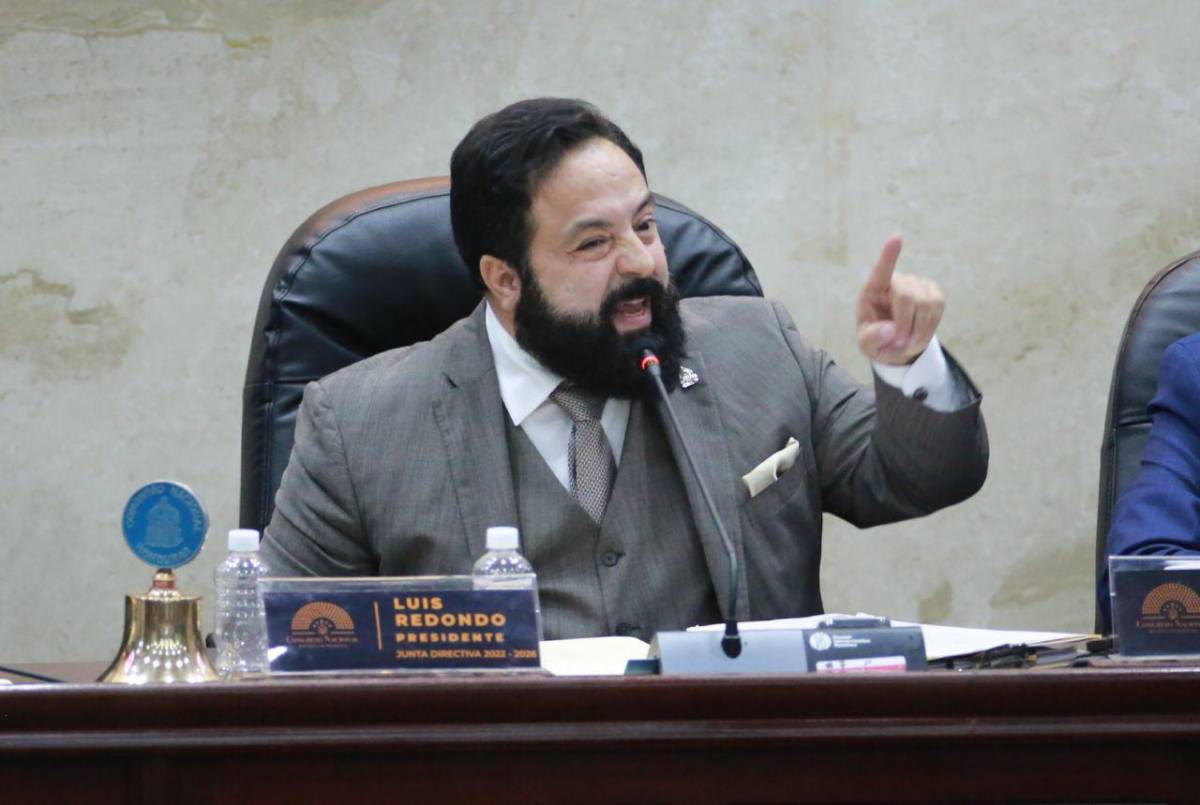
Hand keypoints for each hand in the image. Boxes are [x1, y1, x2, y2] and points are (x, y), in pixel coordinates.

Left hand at [856, 235, 944, 365]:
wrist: (897, 344)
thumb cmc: (877, 339)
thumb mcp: (866, 344)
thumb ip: (872, 338)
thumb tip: (890, 330)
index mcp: (873, 290)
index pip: (881, 270)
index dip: (889, 255)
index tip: (896, 238)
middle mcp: (896, 281)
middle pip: (907, 295)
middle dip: (906, 323)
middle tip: (901, 344)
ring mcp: (917, 284)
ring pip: (926, 302)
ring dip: (920, 328)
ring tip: (909, 343)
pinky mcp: (933, 292)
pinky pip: (938, 306)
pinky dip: (930, 325)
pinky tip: (920, 334)